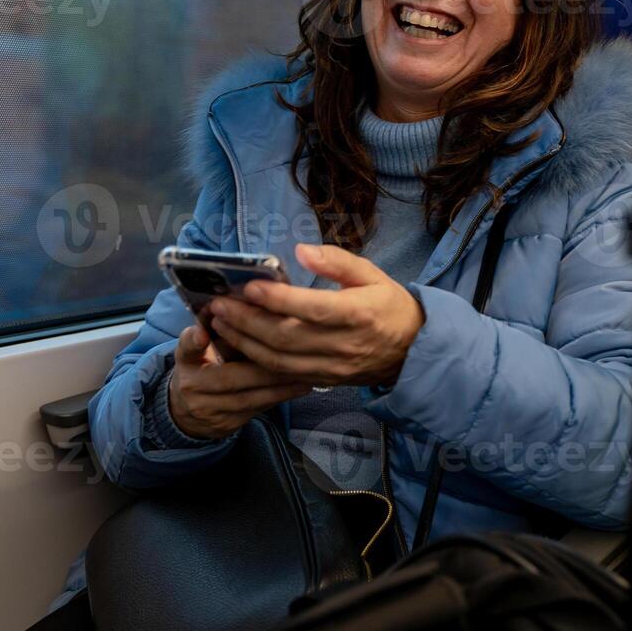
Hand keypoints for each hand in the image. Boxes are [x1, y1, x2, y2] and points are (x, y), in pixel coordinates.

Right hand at [167, 324, 313, 439]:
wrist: (188, 411)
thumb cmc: (205, 365)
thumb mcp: (203, 346)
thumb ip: (220, 327)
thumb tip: (254, 300)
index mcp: (186, 359)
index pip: (187, 348)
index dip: (194, 340)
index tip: (202, 333)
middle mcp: (192, 384)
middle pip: (228, 377)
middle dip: (262, 368)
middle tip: (292, 356)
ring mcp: (208, 407)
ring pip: (247, 398)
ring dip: (279, 387)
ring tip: (305, 374)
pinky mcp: (226, 423)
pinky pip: (256, 409)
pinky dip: (279, 398)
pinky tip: (300, 387)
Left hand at [207, 243, 425, 388]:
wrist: (413, 350)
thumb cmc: (389, 305)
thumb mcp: (372, 274)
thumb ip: (337, 261)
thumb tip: (302, 250)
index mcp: (357, 314)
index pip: (311, 309)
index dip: (277, 300)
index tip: (249, 286)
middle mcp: (342, 344)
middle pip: (286, 337)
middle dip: (247, 321)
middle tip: (218, 304)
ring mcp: (331, 367)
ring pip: (279, 360)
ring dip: (244, 343)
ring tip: (219, 323)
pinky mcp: (322, 380)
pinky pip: (283, 374)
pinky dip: (256, 360)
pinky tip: (238, 343)